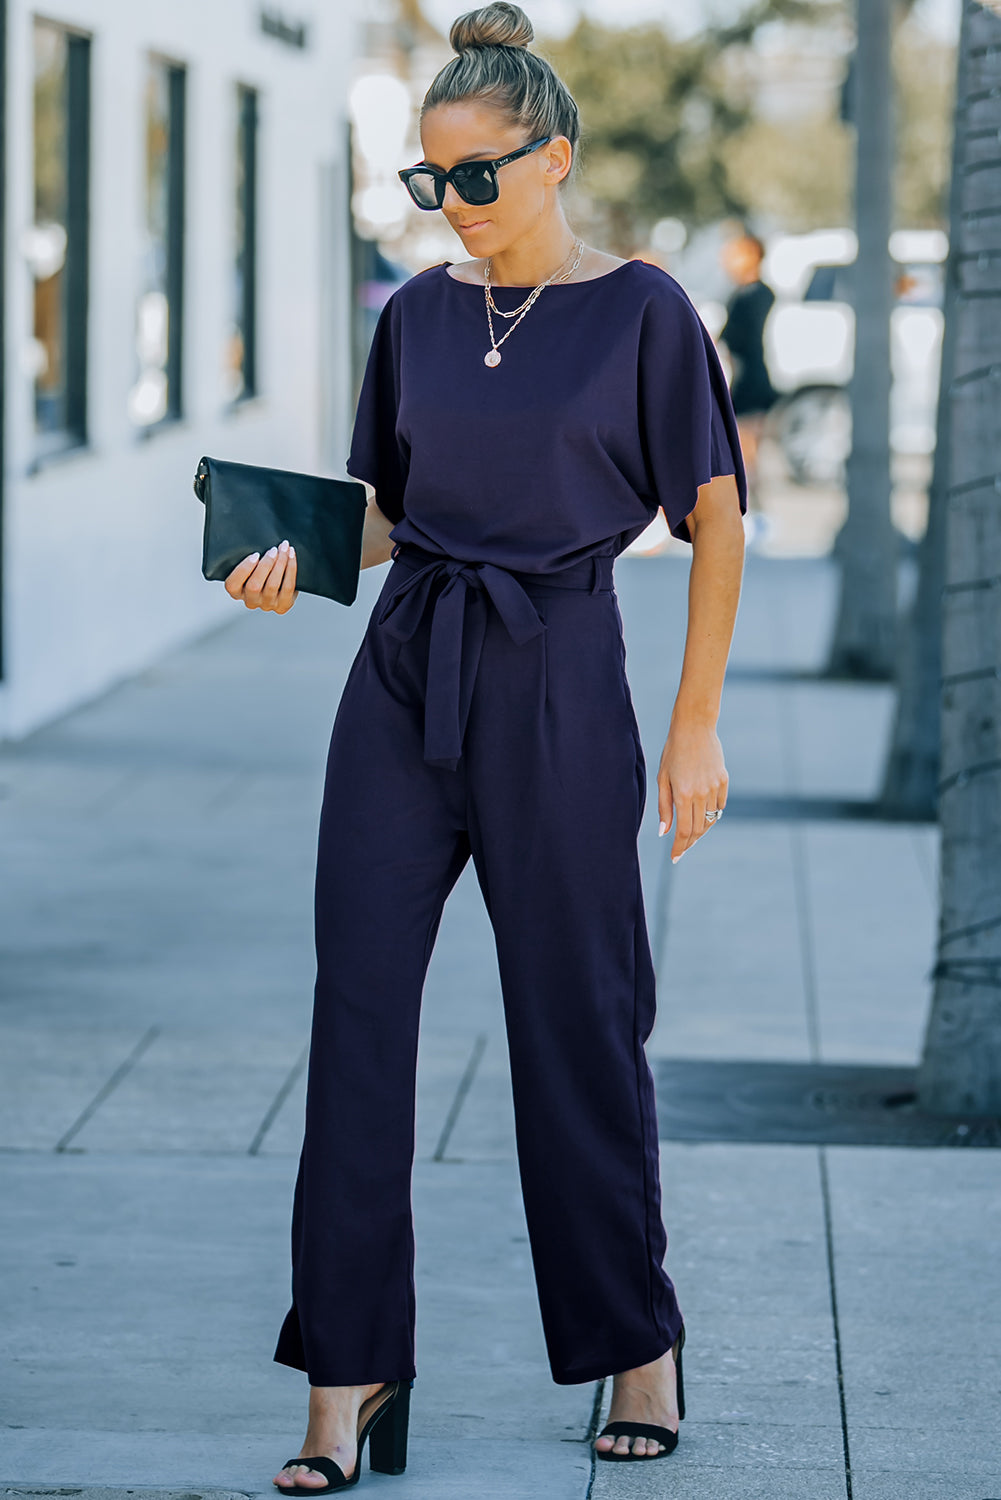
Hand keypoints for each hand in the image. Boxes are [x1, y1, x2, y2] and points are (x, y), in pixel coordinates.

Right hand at [225, 541, 298, 612]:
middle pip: (254, 586)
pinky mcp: (282, 605)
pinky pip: (288, 586)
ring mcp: (266, 604)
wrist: (280, 583)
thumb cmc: (261, 570)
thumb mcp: (250, 565)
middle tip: (273, 550)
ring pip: (272, 585)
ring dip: (280, 563)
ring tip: (284, 549)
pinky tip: (291, 556)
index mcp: (236, 592)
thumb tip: (253, 540)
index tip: (255, 555)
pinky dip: (291, 568)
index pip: (232, 584)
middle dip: (266, 564)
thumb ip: (248, 559)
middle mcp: (250, 601)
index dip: (244, 569)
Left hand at [657, 718, 727, 863]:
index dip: (679, 847)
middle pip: (698, 829)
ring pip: (710, 819)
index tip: (675, 857)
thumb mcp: (662, 778)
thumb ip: (664, 807)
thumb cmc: (673, 752)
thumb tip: (664, 833)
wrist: (695, 727)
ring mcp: (715, 787)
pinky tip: (703, 816)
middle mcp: (701, 794)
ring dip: (701, 830)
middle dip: (689, 842)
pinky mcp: (724, 781)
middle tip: (681, 848)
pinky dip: (712, 815)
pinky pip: (719, 806)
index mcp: (683, 795)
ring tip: (691, 835)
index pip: (684, 831)